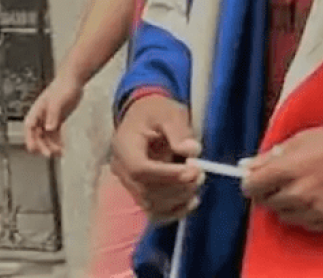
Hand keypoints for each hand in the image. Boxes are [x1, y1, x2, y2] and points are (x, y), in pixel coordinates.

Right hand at [24, 72, 83, 156]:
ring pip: (46, 136)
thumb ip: (53, 115)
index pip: (29, 129)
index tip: (34, 150)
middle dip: (42, 146)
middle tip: (50, 154)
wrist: (74, 78)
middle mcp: (41, 116)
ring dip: (51, 146)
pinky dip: (57, 142)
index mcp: (37, 111)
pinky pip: (55, 134)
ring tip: (59, 154)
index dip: (30, 140)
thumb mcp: (58, 101)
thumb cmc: (64, 86)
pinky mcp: (57, 119)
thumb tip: (48, 128)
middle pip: (37, 135)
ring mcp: (49, 118)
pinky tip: (62, 148)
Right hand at [110, 94, 202, 222]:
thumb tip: (191, 150)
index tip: (193, 170)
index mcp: (124, 146)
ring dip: (177, 199)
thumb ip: (179, 130)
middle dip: (177, 187)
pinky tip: (191, 202)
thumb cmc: (156, 112)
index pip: (140, 169)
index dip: (167, 175)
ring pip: (150, 204)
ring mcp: (129, 183)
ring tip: (197, 182)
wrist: (144, 116)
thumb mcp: (169, 112)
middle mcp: (122, 169)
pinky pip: (153, 210)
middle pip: (145, 190)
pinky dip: (173, 211)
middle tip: (200, 174)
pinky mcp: (140, 192)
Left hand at [241, 121, 322, 232]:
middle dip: (270, 191)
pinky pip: (304, 223)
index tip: (257, 179)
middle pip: (266, 203)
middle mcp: (297, 193)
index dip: (252, 182)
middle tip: (285, 179)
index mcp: (288, 169)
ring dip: (288, 203)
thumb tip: (246, 165)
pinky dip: (306, 212)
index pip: (251, 187)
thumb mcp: (302, 138)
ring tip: (306, 186)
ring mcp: (312, 210)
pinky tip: (319, 197)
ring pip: (283, 215)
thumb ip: (271, 155)